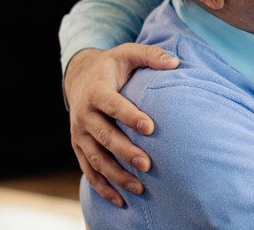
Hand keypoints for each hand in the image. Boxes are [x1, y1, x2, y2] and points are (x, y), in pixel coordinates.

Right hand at [64, 44, 178, 206]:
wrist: (79, 76)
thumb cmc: (111, 66)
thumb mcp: (127, 53)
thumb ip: (150, 55)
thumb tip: (174, 62)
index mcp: (96, 92)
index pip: (113, 105)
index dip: (130, 116)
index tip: (150, 127)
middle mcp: (84, 115)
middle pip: (104, 137)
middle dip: (126, 152)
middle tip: (148, 164)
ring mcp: (79, 134)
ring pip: (96, 159)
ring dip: (116, 175)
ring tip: (139, 187)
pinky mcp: (79, 147)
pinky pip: (88, 171)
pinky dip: (102, 187)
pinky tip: (120, 200)